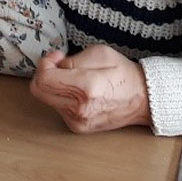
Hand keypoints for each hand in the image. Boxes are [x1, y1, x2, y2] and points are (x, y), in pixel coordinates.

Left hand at [29, 45, 151, 132]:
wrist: (143, 99)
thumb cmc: (122, 73)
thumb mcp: (98, 53)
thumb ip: (71, 59)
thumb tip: (54, 65)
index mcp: (86, 88)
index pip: (43, 79)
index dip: (45, 63)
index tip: (57, 56)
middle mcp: (79, 109)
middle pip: (38, 91)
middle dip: (44, 73)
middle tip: (59, 64)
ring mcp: (78, 121)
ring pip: (46, 99)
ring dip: (53, 85)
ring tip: (73, 77)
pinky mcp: (78, 127)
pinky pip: (56, 108)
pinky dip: (60, 96)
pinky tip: (76, 90)